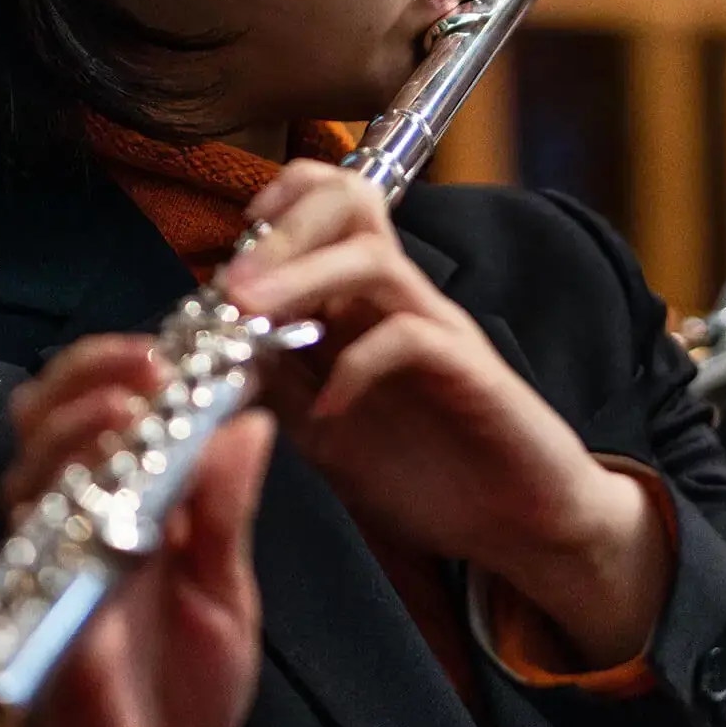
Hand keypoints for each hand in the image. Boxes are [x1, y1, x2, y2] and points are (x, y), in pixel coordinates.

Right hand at [0, 336, 274, 726]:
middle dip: (93, 373)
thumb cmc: (189, 694)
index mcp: (123, 505)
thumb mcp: (226, 591)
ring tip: (131, 406)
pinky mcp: (35, 598)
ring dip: (77, 419)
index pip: (106, 408)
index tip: (190, 341)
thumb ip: (228, 510)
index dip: (132, 365)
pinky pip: (28, 528)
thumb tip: (250, 420)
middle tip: (152, 365)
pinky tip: (104, 469)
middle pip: (47, 414)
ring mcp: (49, 555)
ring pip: (28, 458)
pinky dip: (60, 486)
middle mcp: (74, 518)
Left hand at [218, 161, 668, 667]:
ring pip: (374, 260)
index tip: (228, 255)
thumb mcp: (323, 429)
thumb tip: (208, 348)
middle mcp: (400, 299)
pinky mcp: (469, 372)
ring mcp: (437, 329)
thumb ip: (275, 384)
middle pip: (350, 203)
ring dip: (303, 280)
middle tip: (231, 283)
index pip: (327, 203)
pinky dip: (358, 366)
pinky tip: (328, 409)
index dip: (277, 205)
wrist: (517, 523)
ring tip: (254, 317)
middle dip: (282, 230)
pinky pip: (411, 338)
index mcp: (363, 301)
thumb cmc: (427, 470)